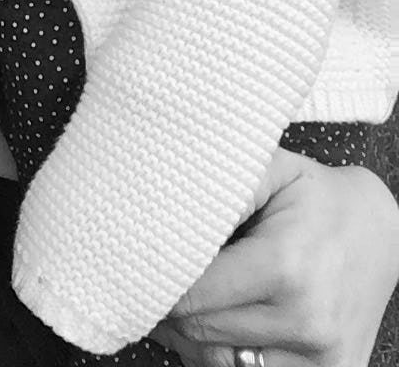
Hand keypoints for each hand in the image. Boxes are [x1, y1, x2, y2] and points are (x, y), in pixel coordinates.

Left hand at [151, 147, 398, 366]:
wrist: (381, 231)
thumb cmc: (317, 197)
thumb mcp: (271, 169)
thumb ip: (220, 184)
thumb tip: (168, 207)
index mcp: (284, 266)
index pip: (192, 296)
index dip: (157, 281)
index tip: (141, 264)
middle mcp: (305, 320)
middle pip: (200, 332)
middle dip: (169, 307)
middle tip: (157, 278)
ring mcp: (321, 357)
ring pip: (220, 363)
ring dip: (193, 336)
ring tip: (186, 300)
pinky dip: (226, 355)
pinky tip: (219, 323)